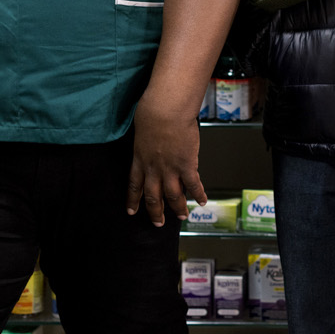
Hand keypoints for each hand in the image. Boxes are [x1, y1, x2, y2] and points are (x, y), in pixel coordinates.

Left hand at [127, 102, 206, 226]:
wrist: (165, 111)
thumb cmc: (152, 112)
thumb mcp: (142, 130)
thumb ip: (146, 141)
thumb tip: (152, 142)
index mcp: (140, 160)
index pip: (134, 185)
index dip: (133, 200)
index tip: (132, 211)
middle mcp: (153, 169)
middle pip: (153, 197)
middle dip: (155, 212)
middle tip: (158, 222)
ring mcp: (170, 169)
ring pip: (173, 196)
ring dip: (178, 208)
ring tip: (182, 215)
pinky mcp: (186, 165)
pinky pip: (193, 185)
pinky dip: (198, 194)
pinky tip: (202, 201)